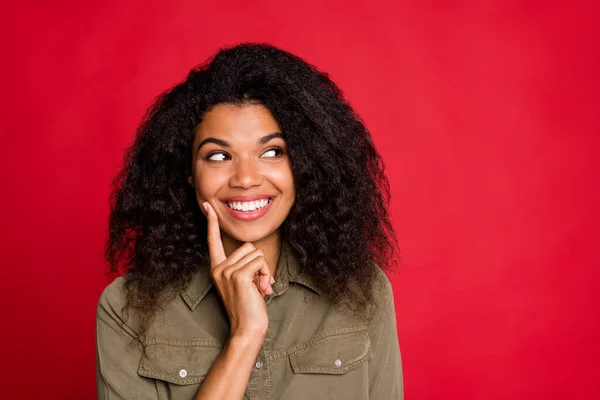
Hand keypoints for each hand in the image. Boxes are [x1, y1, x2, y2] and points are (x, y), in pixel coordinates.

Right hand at [203, 202, 273, 338]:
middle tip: (260, 283)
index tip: (207, 205)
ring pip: (256, 253)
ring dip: (265, 270)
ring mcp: (226, 271)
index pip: (213, 240)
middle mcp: (218, 268)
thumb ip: (246, 266)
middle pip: (248, 246)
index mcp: (217, 268)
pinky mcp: (237, 276)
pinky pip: (260, 262)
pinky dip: (266, 274)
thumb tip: (257, 257)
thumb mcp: (244, 282)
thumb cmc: (249, 306)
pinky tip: (262, 289)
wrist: (247, 328)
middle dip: (260, 263)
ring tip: (260, 288)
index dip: (211, 222)